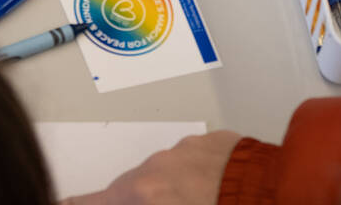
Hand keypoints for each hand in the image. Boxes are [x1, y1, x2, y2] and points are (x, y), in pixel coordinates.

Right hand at [65, 133, 243, 204]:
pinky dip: (194, 178)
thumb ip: (135, 203)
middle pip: (128, 189)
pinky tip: (212, 194)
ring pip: (162, 175)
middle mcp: (156, 168)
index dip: (73, 202)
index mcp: (142, 195)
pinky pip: (192, 163)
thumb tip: (134, 198)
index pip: (90, 201)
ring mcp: (183, 150)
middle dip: (133, 203)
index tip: (62, 201)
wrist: (277, 194)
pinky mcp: (211, 143)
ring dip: (167, 192)